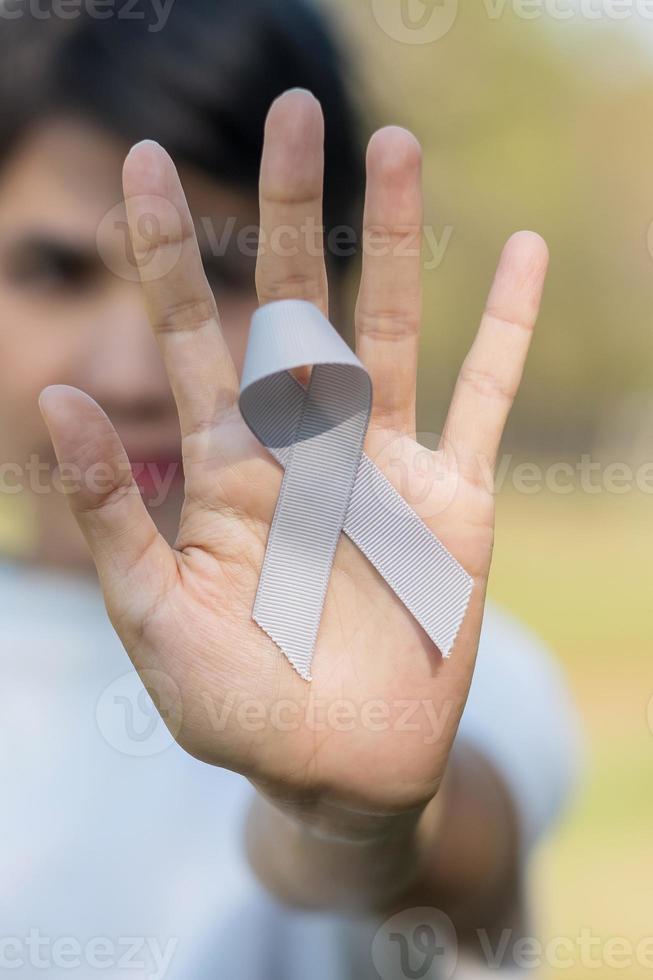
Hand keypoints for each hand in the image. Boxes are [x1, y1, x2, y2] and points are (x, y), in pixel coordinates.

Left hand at [40, 90, 547, 827]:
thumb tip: (59, 393)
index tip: (141, 162)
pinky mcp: (456, 503)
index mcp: (226, 469)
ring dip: (396, 244)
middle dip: (290, 211)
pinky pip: (485, 401)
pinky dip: (505, 333)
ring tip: (398, 147)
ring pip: (390, 333)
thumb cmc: (238, 706)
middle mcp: (304, 447)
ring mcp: (384, 467)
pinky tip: (524, 258)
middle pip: (296, 306)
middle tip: (297, 111)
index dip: (165, 252)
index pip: (190, 338)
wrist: (337, 768)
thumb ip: (109, 513)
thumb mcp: (156, 620)